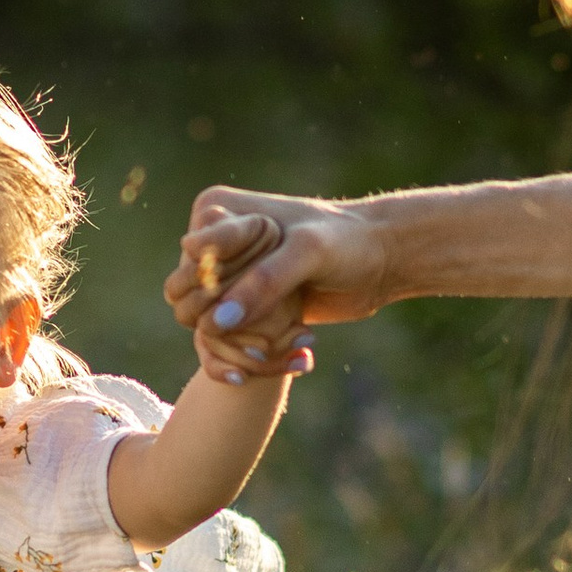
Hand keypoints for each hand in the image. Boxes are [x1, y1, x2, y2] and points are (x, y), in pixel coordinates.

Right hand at [163, 188, 387, 381]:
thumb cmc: (347, 242)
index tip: (259, 303)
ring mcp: (230, 278)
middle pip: (190, 302)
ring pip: (207, 330)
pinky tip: (302, 356)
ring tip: (301, 342)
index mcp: (217, 211)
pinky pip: (228, 345)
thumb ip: (262, 283)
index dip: (218, 292)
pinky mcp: (247, 307)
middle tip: (276, 338)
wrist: (382, 259)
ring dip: (250, 349)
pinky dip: (260, 360)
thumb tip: (215, 322)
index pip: (191, 264)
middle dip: (231, 328)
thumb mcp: (307, 253)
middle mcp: (214, 244)